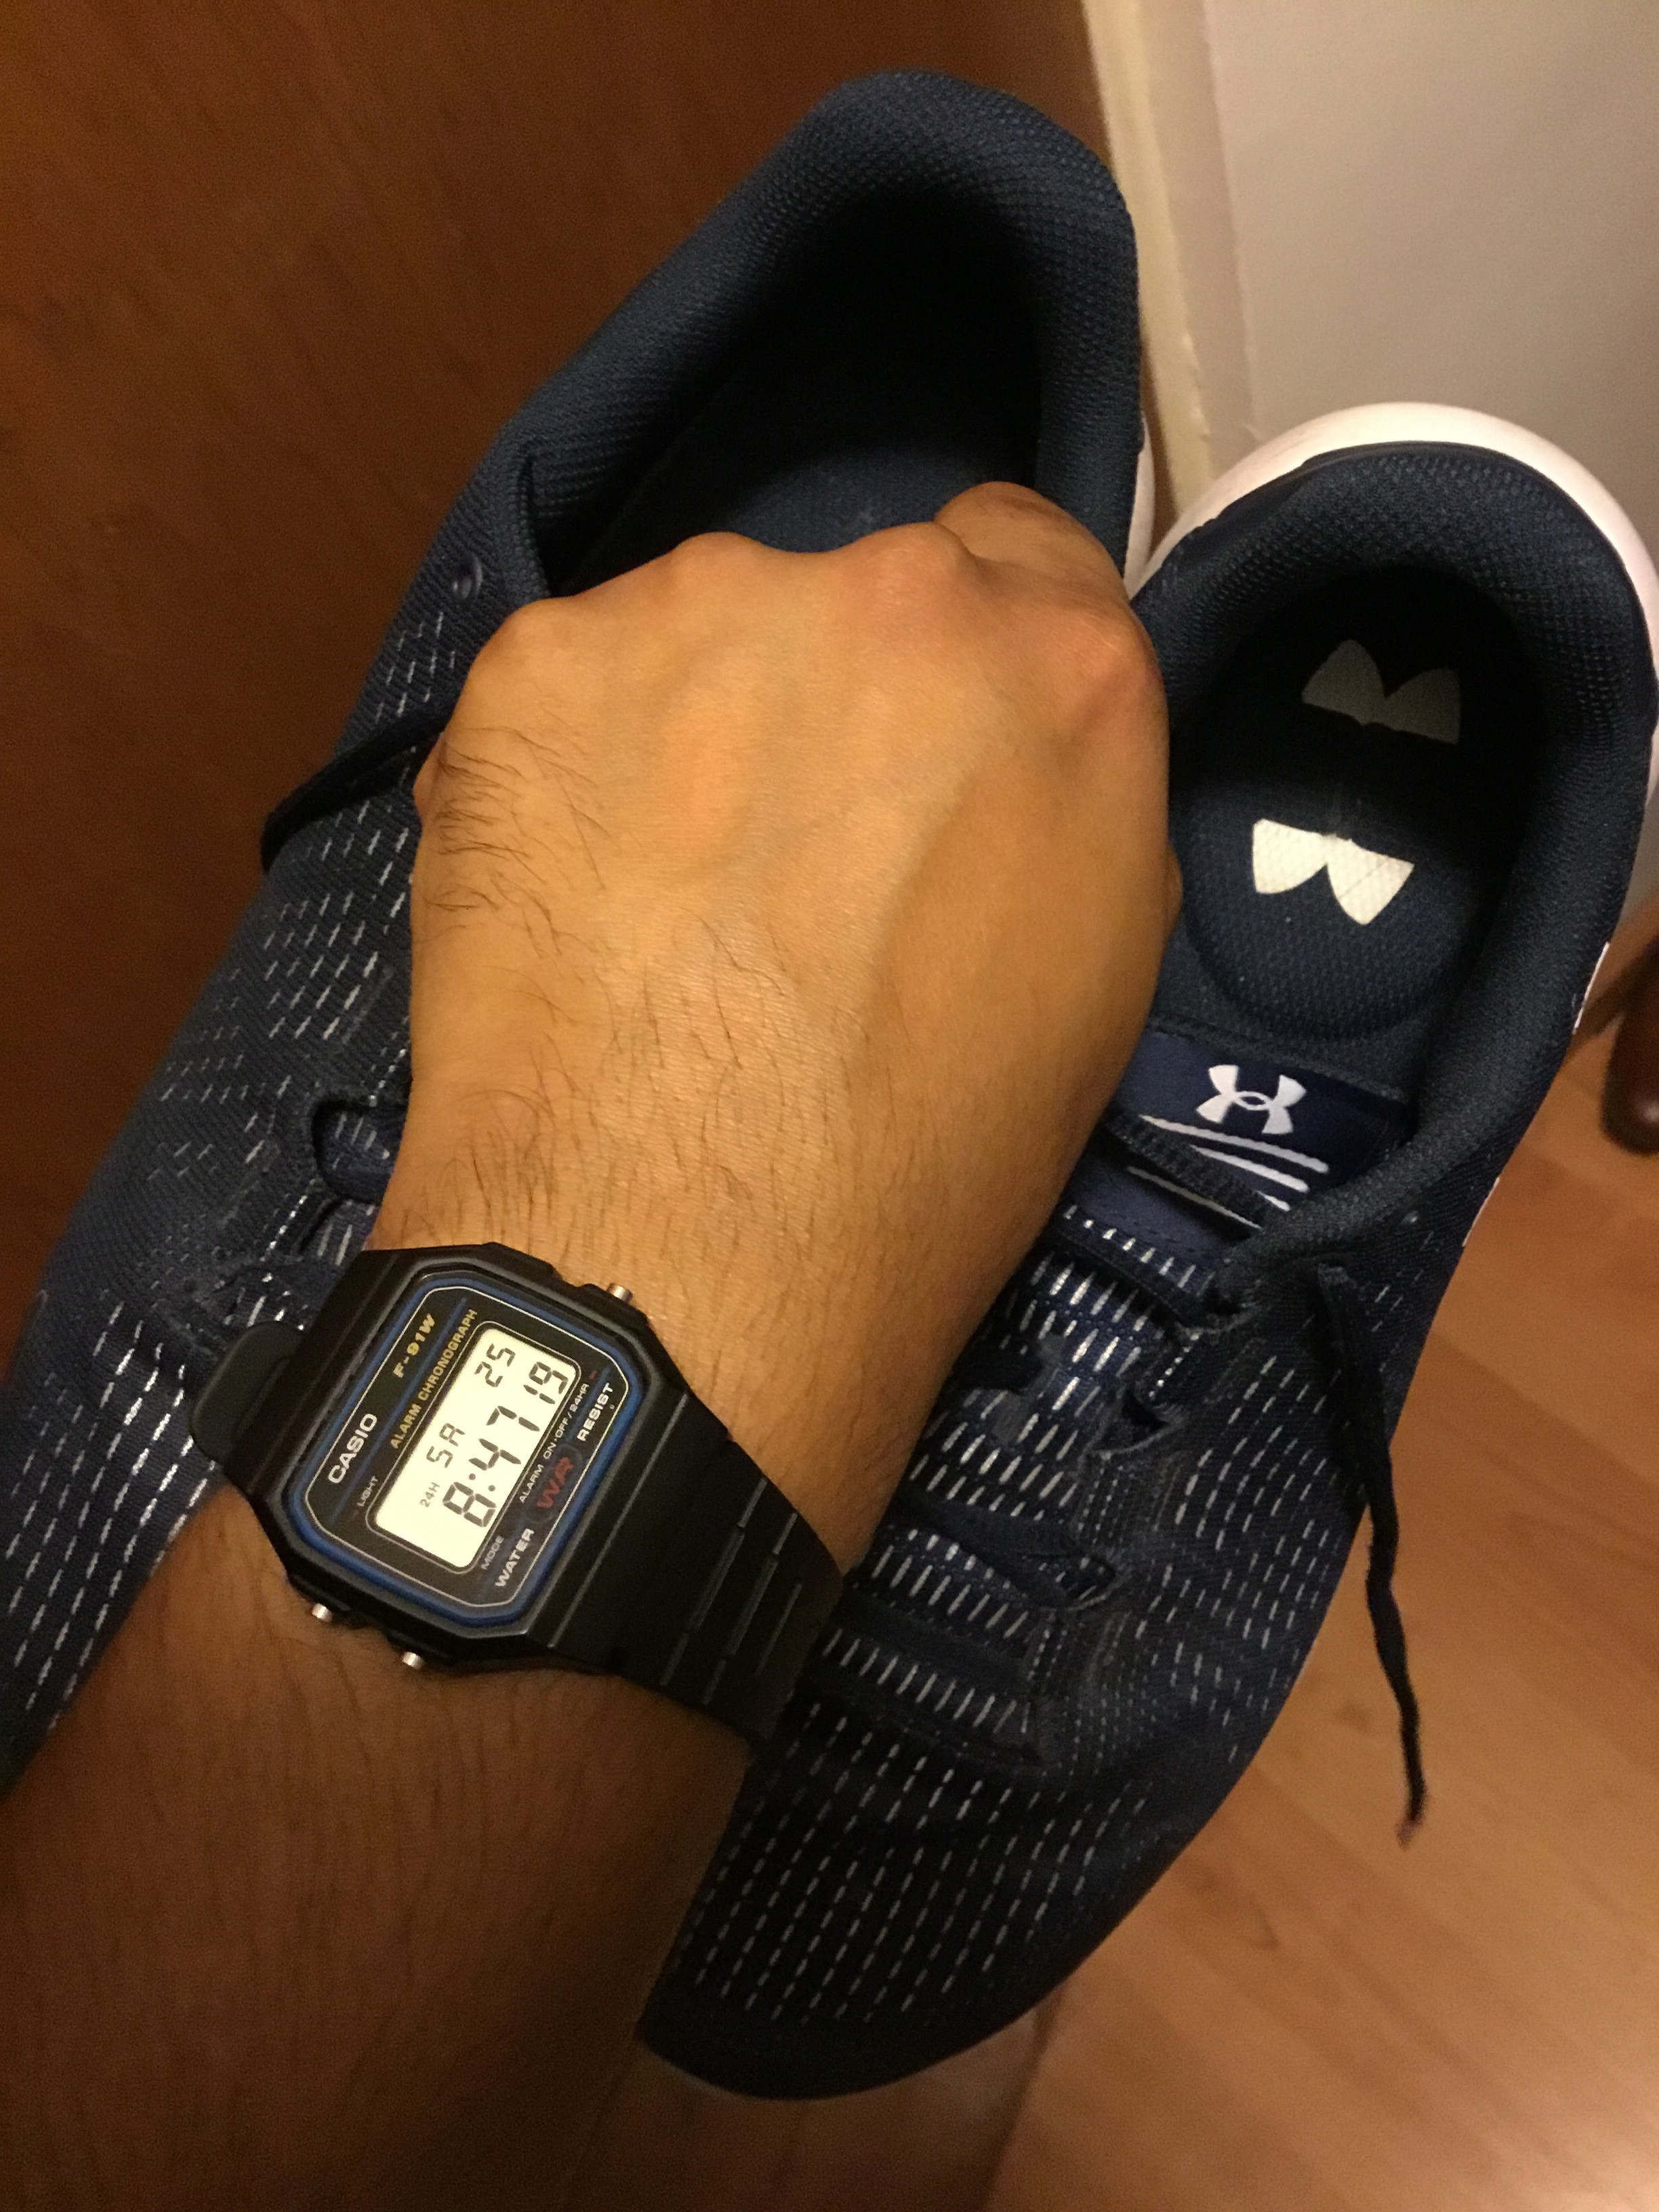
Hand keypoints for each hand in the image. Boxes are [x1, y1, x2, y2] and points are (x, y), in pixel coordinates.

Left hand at [374, 484, 1175, 1563]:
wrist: (678, 1263)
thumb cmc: (925, 1164)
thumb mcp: (1093, 981)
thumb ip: (1062, 805)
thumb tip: (996, 763)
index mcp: (1059, 665)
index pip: (1022, 557)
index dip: (970, 662)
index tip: (923, 750)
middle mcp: (892, 590)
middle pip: (857, 597)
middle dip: (828, 700)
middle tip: (782, 856)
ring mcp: (698, 609)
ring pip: (703, 633)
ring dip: (694, 724)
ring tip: (657, 895)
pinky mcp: (534, 661)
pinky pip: (572, 689)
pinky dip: (572, 770)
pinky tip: (569, 895)